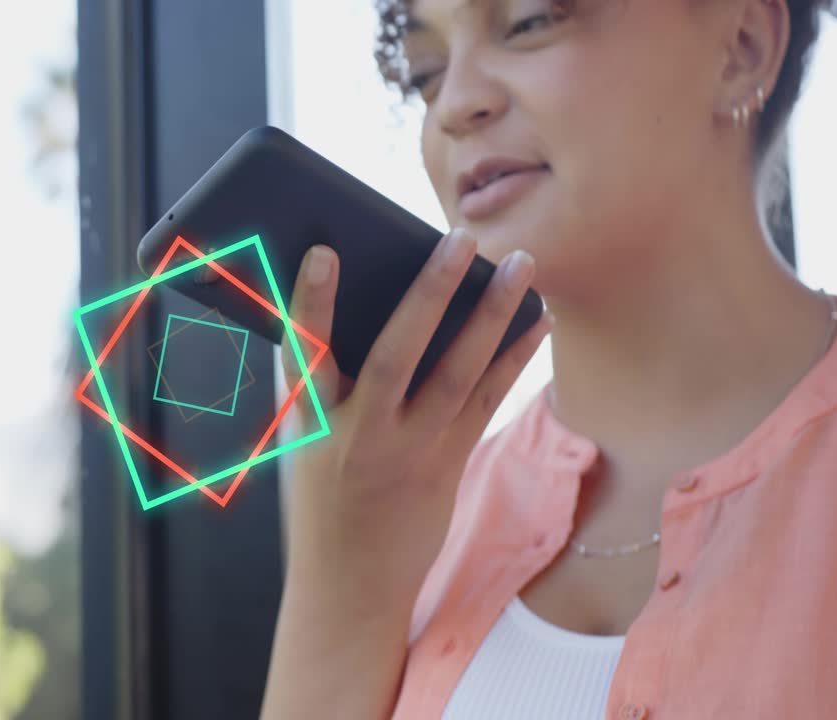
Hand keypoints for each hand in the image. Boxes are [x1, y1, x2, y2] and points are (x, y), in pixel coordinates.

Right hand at [279, 228, 551, 602]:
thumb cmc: (318, 497)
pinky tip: (538, 321)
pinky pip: (487, 401)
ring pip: (458, 374)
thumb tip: (322, 305)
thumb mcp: (298, 438)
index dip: (310, 303)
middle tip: (461, 240)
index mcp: (311, 424)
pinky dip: (514, 357)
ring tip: (521, 264)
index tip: (322, 252)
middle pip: (398, 354)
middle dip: (430, 293)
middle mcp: (362, 435)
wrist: (349, 583)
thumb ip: (310, 380)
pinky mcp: (449, 464)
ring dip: (493, 316)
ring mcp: (411, 451)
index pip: (305, 354)